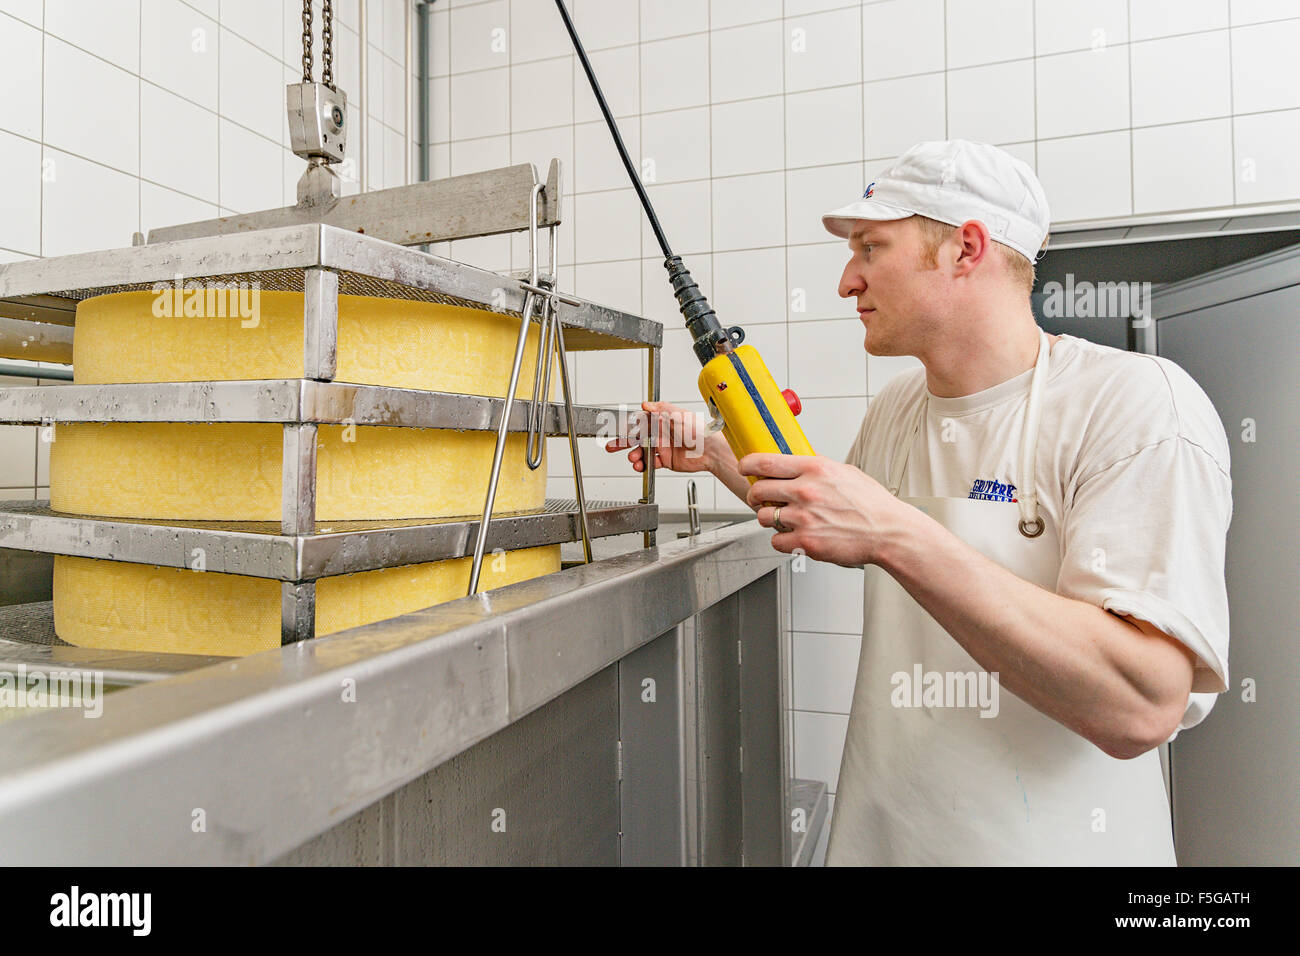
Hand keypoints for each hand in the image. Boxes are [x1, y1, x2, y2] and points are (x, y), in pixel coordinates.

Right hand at [605, 400, 718, 474]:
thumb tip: (645, 404)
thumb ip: (661, 409)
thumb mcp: (679, 415)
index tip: (618, 429)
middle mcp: (661, 434)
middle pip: (637, 438)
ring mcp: (663, 448)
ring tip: (632, 459)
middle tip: (611, 446)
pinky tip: (640, 466)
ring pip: (642, 452)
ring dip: (634, 455)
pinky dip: (644, 465)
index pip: (640, 422)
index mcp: (662, 421)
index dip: (628, 426)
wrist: (710, 451)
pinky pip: (651, 463)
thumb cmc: (699, 431)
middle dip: (623, 442)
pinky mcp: (667, 461)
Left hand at [738, 452, 909, 567]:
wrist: (888, 532)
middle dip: (755, 495)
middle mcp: (805, 491)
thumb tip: (796, 461)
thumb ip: (817, 467)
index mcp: (814, 469)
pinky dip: (782, 540)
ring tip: (785, 519)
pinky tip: (796, 536)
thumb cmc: (871, 504)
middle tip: (761, 499)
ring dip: (770, 519)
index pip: (764, 461)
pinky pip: (776, 541)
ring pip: (764, 517)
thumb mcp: (844, 472)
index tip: (745, 468)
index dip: (747, 465)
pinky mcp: (805, 542)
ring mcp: (804, 518)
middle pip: (758, 490)